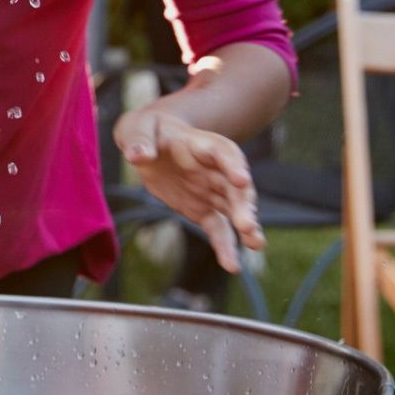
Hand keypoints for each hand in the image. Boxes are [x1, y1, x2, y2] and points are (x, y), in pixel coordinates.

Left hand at [114, 108, 262, 273]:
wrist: (149, 143)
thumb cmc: (147, 131)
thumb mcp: (139, 130)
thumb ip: (140, 142)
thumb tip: (138, 156)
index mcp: (202, 144)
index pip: (224, 152)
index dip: (234, 165)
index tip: (242, 179)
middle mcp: (215, 169)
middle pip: (234, 186)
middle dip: (243, 204)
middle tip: (247, 225)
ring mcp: (212, 191)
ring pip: (234, 209)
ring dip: (245, 227)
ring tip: (256, 244)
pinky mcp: (204, 209)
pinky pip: (218, 229)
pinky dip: (225, 246)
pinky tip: (232, 265)